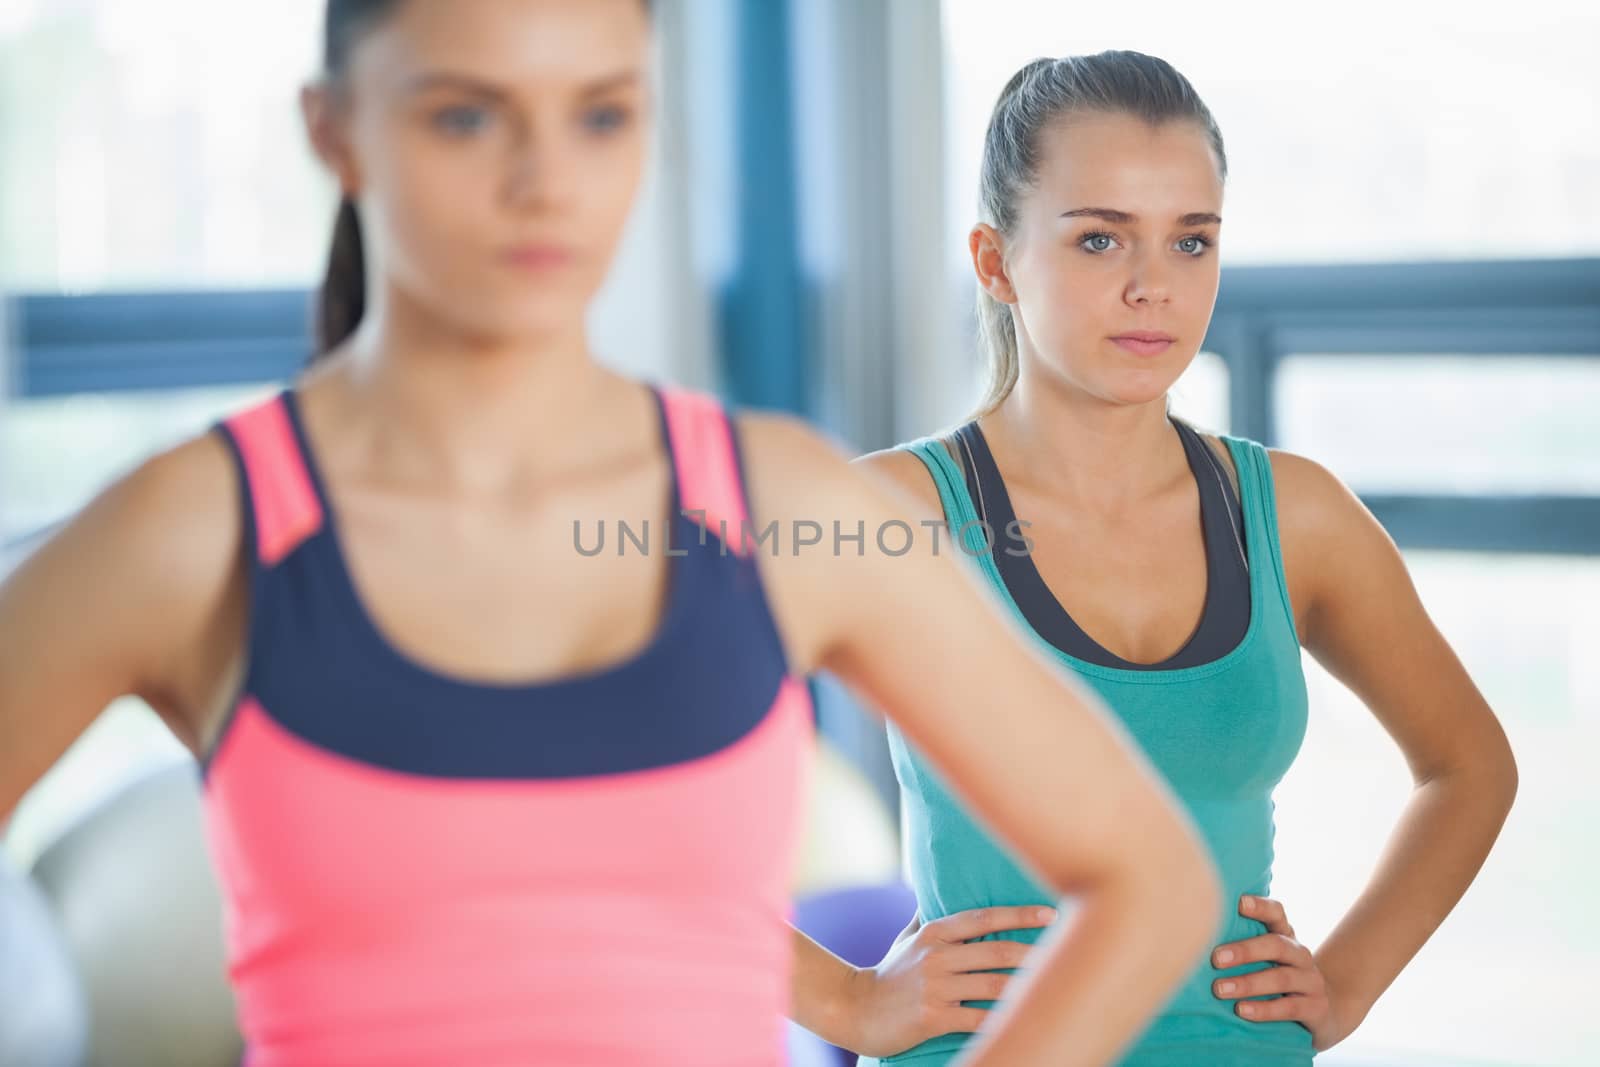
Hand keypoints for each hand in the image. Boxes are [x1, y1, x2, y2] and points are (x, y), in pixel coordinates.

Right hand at [843, 905, 1055, 1057]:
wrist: (856, 1009)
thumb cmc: (890, 974)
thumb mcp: (907, 939)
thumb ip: (929, 917)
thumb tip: (939, 885)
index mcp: (934, 933)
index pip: (983, 918)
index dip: (1019, 914)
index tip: (1051, 913)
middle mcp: (936, 956)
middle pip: (996, 951)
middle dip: (1034, 953)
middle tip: (1069, 953)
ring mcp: (935, 987)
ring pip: (993, 985)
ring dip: (1025, 987)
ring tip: (1053, 987)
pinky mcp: (933, 1017)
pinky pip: (977, 1019)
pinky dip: (1002, 1021)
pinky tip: (1023, 1021)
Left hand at [1210, 895, 1350, 1050]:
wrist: (1324, 1011)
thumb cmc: (1277, 979)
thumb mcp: (1264, 960)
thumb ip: (1238, 947)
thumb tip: (1191, 939)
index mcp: (1285, 936)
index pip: (1276, 913)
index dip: (1260, 906)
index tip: (1238, 902)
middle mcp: (1300, 954)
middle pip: (1276, 945)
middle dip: (1245, 950)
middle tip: (1215, 958)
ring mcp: (1311, 981)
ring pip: (1281, 978)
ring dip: (1248, 983)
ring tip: (1220, 989)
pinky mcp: (1316, 1008)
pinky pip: (1290, 1007)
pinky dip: (1264, 1009)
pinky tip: (1242, 1010)